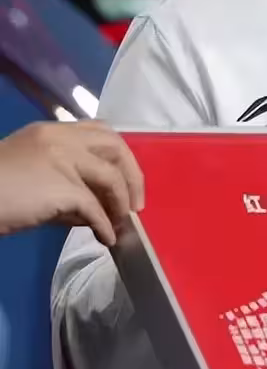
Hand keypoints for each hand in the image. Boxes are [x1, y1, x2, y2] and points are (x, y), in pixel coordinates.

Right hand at [0, 121, 143, 247]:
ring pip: (110, 177)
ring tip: (121, 223)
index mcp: (52, 130)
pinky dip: (105, 225)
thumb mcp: (30, 175)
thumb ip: (64, 182)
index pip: (101, 131)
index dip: (120, 156)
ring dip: (121, 203)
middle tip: (135, 203)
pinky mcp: (61, 187)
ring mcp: (62, 160)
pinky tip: (105, 238)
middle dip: (132, 175)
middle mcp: (61, 138)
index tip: (125, 179)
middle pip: (115, 146)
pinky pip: (94, 208)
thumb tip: (94, 208)